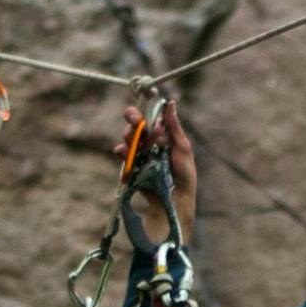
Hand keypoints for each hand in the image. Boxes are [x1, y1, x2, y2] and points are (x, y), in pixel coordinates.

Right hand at [113, 98, 197, 240]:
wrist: (174, 202)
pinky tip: (121, 151)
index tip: (141, 110)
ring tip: (130, 137)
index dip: (144, 114)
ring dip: (129, 137)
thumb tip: (171, 104)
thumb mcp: (182, 148)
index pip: (151, 121)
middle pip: (137, 129)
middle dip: (133, 122)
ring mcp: (141, 159)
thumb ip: (174, 127)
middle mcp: (152, 147)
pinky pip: (124, 159)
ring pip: (130, 142)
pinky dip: (122, 153)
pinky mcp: (133, 171)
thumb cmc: (184, 176)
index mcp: (164, 140)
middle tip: (131, 117)